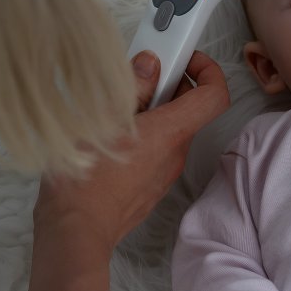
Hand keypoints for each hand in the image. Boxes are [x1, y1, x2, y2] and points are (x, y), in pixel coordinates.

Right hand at [33, 50, 229, 255]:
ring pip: (167, 130)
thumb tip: (150, 65)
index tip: (186, 58)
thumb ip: (132, 87)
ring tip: (113, 106)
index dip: (208, 70)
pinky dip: (140, 135)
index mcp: (170, 132)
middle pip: (188, 110)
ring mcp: (163, 173)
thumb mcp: (103, 119)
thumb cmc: (86, 179)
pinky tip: (108, 135)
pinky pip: (153, 150)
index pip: (214, 95)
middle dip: (167, 86)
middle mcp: (174, 153)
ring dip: (149, 111)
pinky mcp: (148, 185)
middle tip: (138, 75)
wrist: (75, 233)